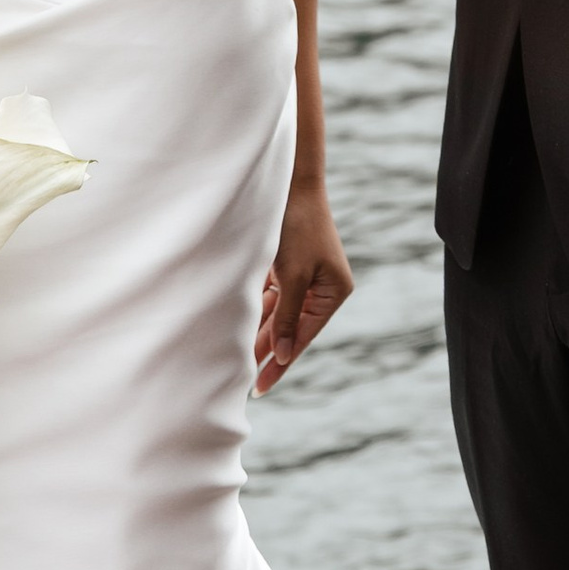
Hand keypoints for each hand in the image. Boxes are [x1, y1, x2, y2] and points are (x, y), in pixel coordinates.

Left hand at [256, 180, 352, 394]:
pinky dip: (256, 312)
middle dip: (266, 352)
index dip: (280, 363)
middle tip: (241, 383)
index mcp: (333, 292)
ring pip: (278, 315)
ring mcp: (306, 278)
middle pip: (291, 329)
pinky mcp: (289, 268)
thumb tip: (282, 355)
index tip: (259, 387)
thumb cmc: (295, 226)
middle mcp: (322, 288)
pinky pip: (272, 298)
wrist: (289, 182)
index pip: (302, 338)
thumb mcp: (290, 275)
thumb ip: (285, 317)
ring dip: (258, 334)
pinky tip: (238, 331)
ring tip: (235, 362)